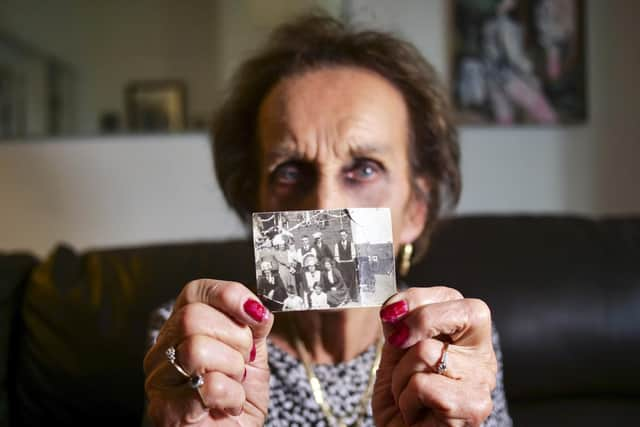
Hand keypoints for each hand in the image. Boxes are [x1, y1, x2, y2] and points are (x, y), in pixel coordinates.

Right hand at [144, 279, 273, 425]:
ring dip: (232, 369)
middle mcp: (165, 349)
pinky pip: (208, 386)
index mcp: (184, 328)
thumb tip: (257, 307)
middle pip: (193, 318)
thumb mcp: (252, 356)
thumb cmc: (235, 400)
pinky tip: (227, 404)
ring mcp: (160, 379)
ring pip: (196, 349)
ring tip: (234, 384)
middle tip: (242, 361)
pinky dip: (231, 396)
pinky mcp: (166, 409)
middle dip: (235, 339)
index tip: (254, 313)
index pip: (195, 291)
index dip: (227, 295)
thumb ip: (253, 328)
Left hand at [372, 287, 495, 426]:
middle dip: (419, 321)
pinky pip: (424, 385)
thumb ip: (399, 326)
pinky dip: (407, 400)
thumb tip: (395, 310)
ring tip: (408, 395)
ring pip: (427, 352)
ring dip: (401, 376)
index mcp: (465, 335)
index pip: (451, 296)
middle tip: (399, 344)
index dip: (415, 298)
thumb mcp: (395, 353)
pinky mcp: (475, 407)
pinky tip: (416, 413)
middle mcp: (481, 353)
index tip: (390, 314)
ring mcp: (482, 380)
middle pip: (462, 311)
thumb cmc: (402, 398)